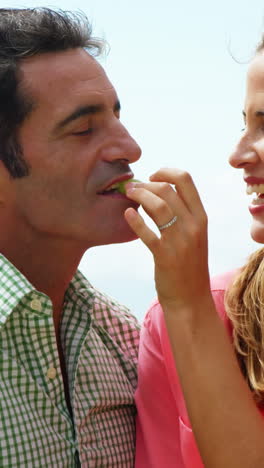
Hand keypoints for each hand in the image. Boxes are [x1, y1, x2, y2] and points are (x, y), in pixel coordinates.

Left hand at [124, 168, 211, 312]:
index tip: (152, 176)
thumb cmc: (188, 266)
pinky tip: (127, 214)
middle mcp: (193, 225)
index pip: (185, 180)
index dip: (166, 172)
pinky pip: (147, 232)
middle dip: (146, 183)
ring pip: (157, 205)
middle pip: (167, 189)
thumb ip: (182, 215)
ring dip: (139, 196)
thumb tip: (158, 192)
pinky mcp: (165, 255)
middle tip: (133, 187)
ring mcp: (180, 240)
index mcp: (200, 217)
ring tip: (128, 195)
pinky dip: (134, 220)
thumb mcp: (193, 236)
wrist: (190, 300)